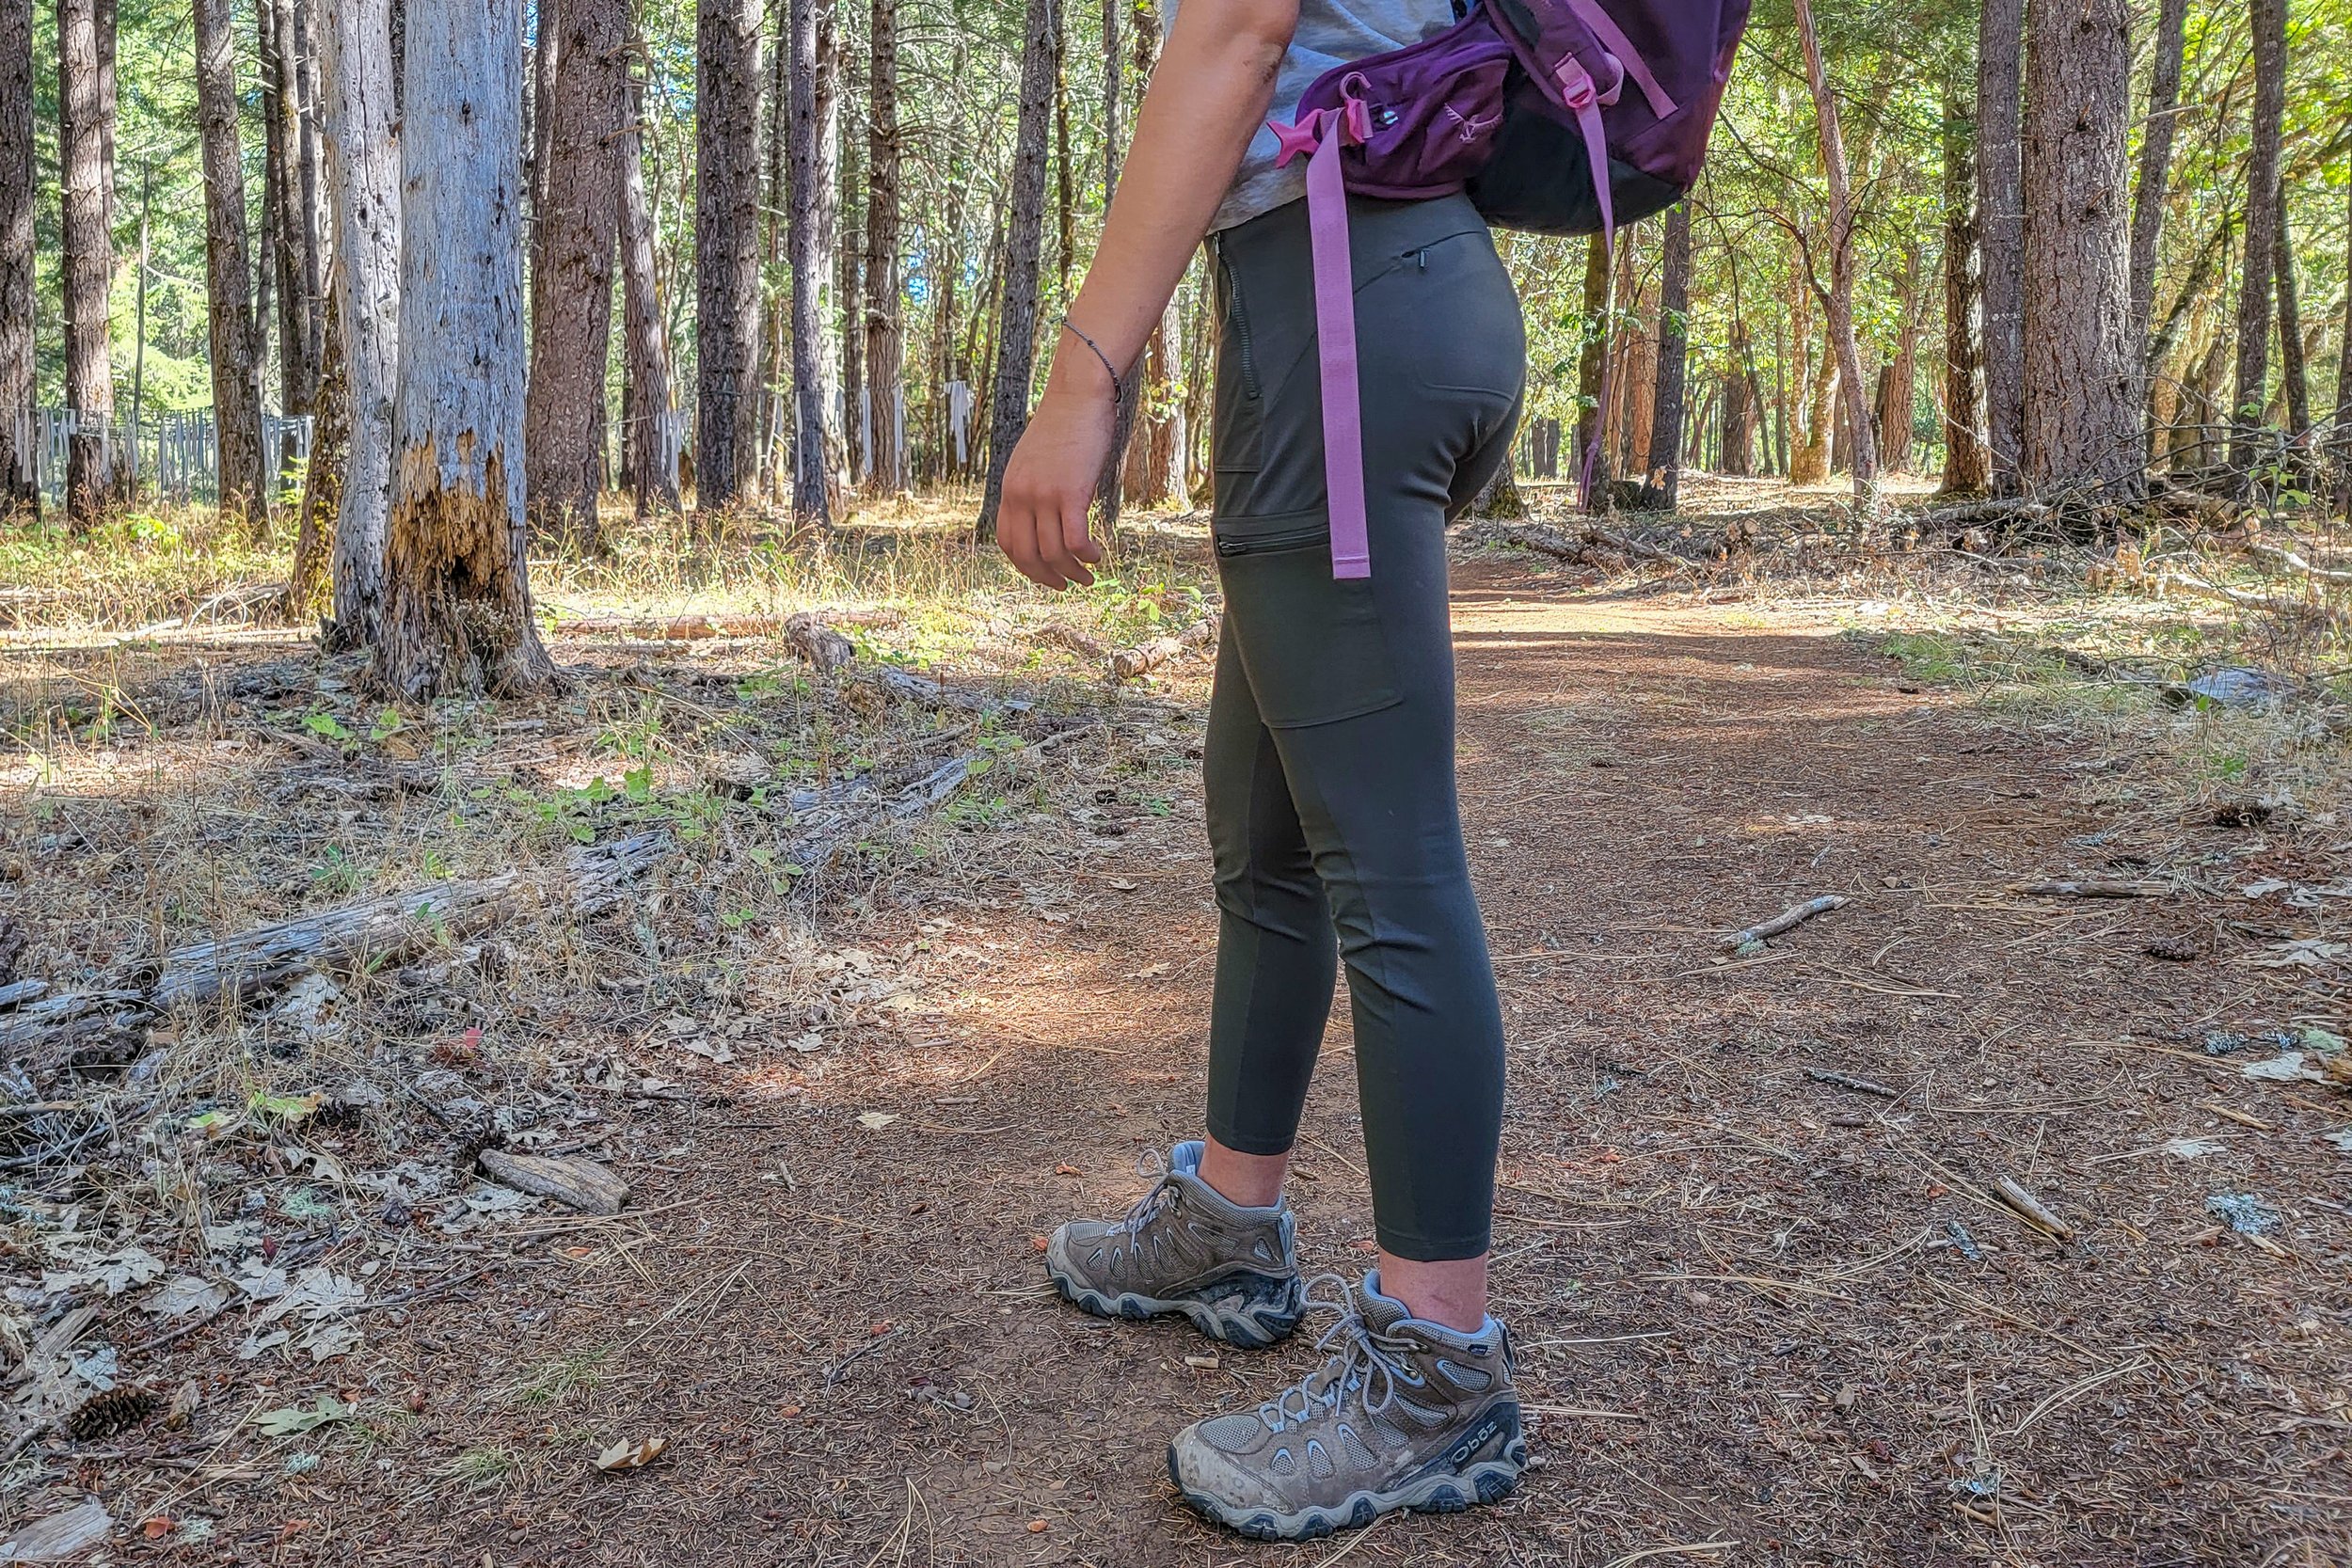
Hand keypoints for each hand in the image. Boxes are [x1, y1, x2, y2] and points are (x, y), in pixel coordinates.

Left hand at [996, 349, 1115, 589]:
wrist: (1078, 396)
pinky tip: (1098, 557)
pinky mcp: (1071, 492)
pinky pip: (1075, 540)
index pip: (1007, 543)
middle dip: (1047, 577)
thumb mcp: (1035, 459)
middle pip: (1026, 555)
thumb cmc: (1064, 425)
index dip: (1025, 567)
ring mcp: (1044, 495)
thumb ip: (1033, 487)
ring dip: (1073, 572)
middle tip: (1068, 586)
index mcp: (1010, 489)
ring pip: (1053, 552)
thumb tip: (1043, 515)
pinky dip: (1087, 556)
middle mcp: (1021, 495)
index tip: (1045, 574)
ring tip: (1089, 577)